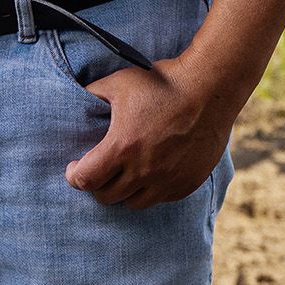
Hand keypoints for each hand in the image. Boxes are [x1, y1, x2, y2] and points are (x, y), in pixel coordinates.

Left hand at [64, 52, 240, 208]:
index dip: (74, 175)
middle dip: (97, 184)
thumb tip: (75, 99)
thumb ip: (92, 94)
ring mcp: (167, 180)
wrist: (211, 88)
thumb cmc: (164, 82)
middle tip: (99, 170)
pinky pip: (161, 198)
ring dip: (124, 192)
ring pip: (133, 203)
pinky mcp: (187, 183)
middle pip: (106, 196)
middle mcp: (144, 170)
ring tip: (124, 175)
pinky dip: (151, 190)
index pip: (85, 179)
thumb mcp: (120, 82)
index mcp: (122, 146)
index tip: (75, 167)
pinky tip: (151, 172)